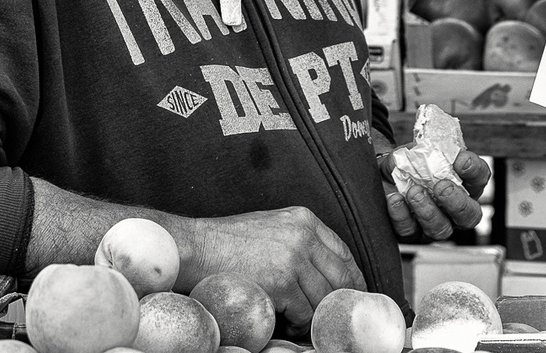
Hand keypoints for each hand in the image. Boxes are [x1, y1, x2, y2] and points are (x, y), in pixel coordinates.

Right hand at [187, 206, 365, 329]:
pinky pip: (305, 313)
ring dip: (314, 316)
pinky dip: (298, 325)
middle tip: (330, 316)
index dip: (350, 279)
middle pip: (342, 278)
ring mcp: (294, 259)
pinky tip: (287, 324)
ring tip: (299, 322)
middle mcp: (303, 236)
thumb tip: (324, 271)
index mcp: (304, 220)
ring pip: (324, 299)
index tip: (349, 295)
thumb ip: (299, 242)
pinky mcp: (282, 283)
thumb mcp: (271, 227)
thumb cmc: (225, 242)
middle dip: (338, 301)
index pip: (344, 253)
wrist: (195, 249)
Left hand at [378, 148, 490, 241]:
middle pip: (470, 216)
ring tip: (414, 192)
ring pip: (440, 229)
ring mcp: (434, 224)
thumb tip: (426, 152)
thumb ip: (424, 150)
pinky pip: (409, 231)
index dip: (475, 171)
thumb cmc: (408, 163)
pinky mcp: (411, 233)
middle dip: (457, 202)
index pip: (479, 179)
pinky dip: (401, 215)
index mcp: (463, 184)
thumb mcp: (416, 151)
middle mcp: (454, 209)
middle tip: (442, 187)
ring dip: (428, 211)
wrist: (383, 176)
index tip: (461, 160)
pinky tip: (395, 200)